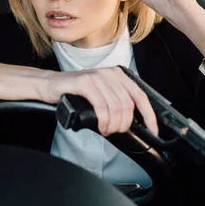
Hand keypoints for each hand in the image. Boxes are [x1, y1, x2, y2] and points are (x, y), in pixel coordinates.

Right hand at [41, 67, 157, 136]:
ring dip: (113, 125)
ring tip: (106, 130)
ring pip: (116, 107)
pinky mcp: (85, 82)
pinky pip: (101, 106)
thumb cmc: (76, 92)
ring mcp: (98, 76)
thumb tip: (133, 122)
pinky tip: (100, 126)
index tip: (153, 130)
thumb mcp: (102, 94)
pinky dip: (103, 120)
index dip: (149, 115)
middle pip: (128, 104)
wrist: (51, 85)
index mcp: (118, 75)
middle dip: (124, 124)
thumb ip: (117, 102)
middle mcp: (110, 73)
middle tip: (116, 132)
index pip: (141, 96)